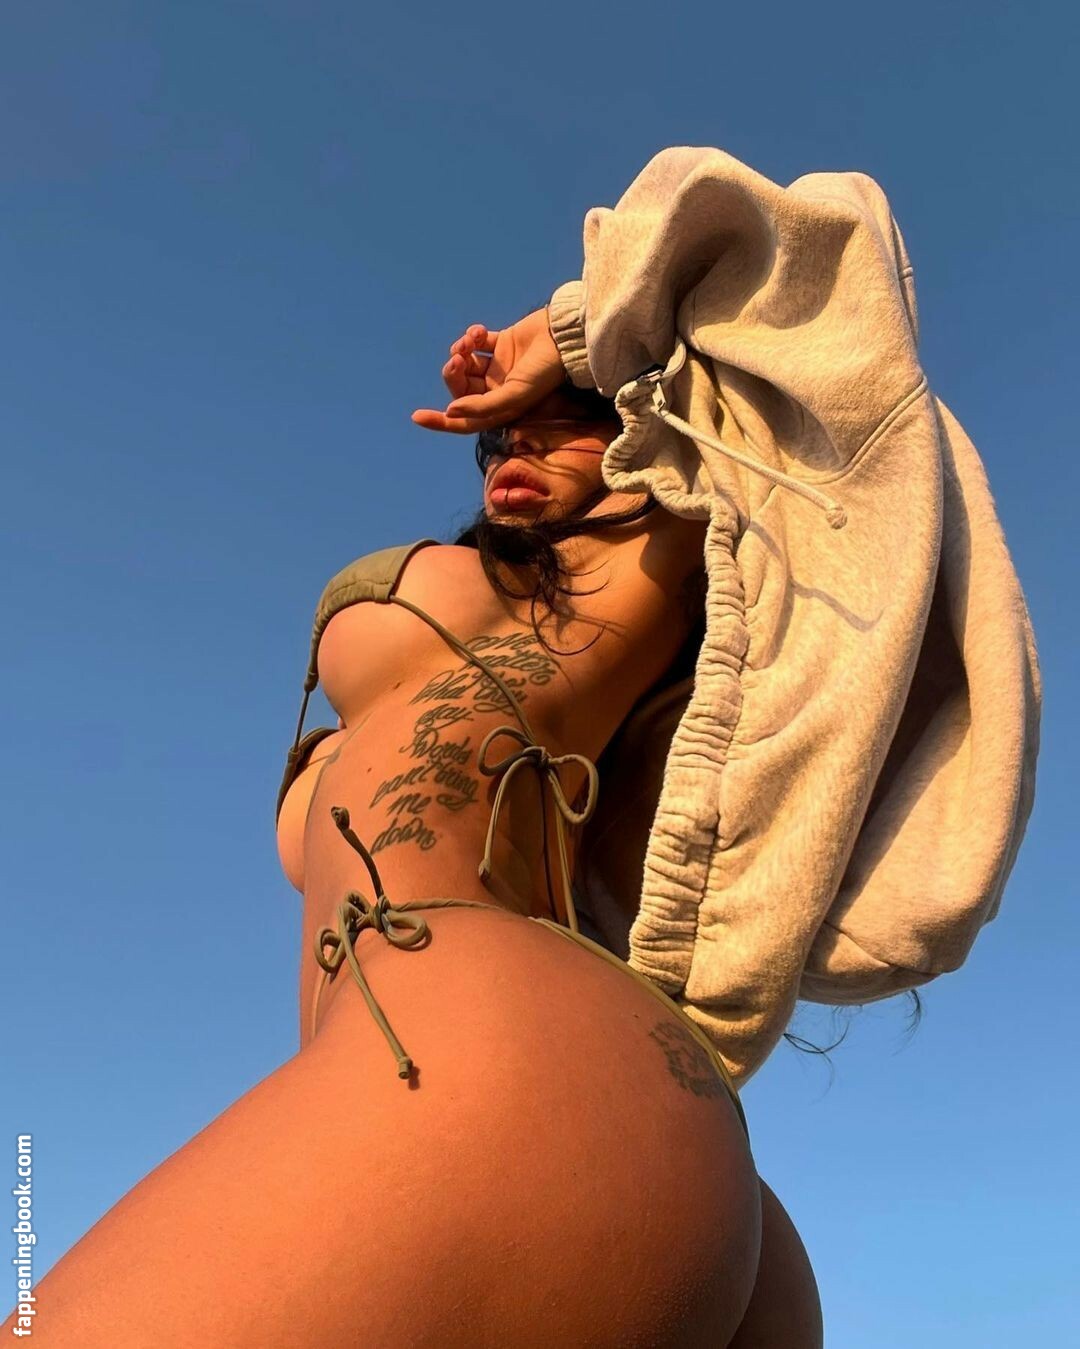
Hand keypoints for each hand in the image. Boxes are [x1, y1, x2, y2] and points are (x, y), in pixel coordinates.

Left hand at [411, 308, 565, 433]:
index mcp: (500, 409)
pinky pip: (475, 342)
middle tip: (456, 361)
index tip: (417, 416)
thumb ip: (482, 407)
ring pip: (464, 363)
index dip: (441, 421)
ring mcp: (497, 366)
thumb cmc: (544, 372)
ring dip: (460, 352)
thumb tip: (450, 411)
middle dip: (453, 375)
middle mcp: (496, 390)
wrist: (564, 337)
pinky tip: (478, 333)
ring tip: (468, 344)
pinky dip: (471, 337)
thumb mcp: (514, 395)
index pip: (464, 421)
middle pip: (461, 388)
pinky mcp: (500, 343)